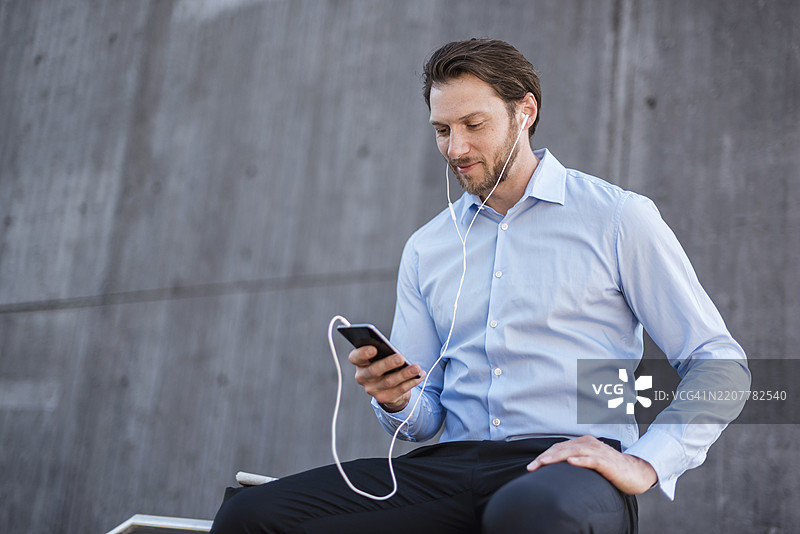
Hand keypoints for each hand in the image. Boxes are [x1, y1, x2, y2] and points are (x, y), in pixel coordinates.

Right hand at [348, 346, 424, 411]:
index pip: (355, 357)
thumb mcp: (381, 356)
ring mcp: (372, 389)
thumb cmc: (384, 364)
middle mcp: (362, 377)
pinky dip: (411, 382)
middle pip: (373, 370)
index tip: (374, 348)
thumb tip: (396, 353)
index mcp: (360, 362)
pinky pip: (399, 390)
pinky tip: (420, 376)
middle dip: (388, 364)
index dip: (363, 353)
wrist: (388, 386)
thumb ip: (384, 352)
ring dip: (404, 374)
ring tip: (416, 368)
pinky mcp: (383, 398)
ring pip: (389, 381)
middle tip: (400, 358)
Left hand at [526, 435, 657, 494]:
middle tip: (531, 467)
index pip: (558, 447)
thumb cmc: (610, 469)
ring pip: (573, 452)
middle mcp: (589, 444)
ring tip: (543, 463)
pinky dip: (581, 461)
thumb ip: (575, 461)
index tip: (532, 466)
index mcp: (583, 443)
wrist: (635, 473)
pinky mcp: (607, 462)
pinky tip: (571, 463)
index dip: (544, 455)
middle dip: (545, 457)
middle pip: (562, 448)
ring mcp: (598, 452)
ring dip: (557, 457)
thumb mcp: (589, 462)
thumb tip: (556, 468)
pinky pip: (592, 460)